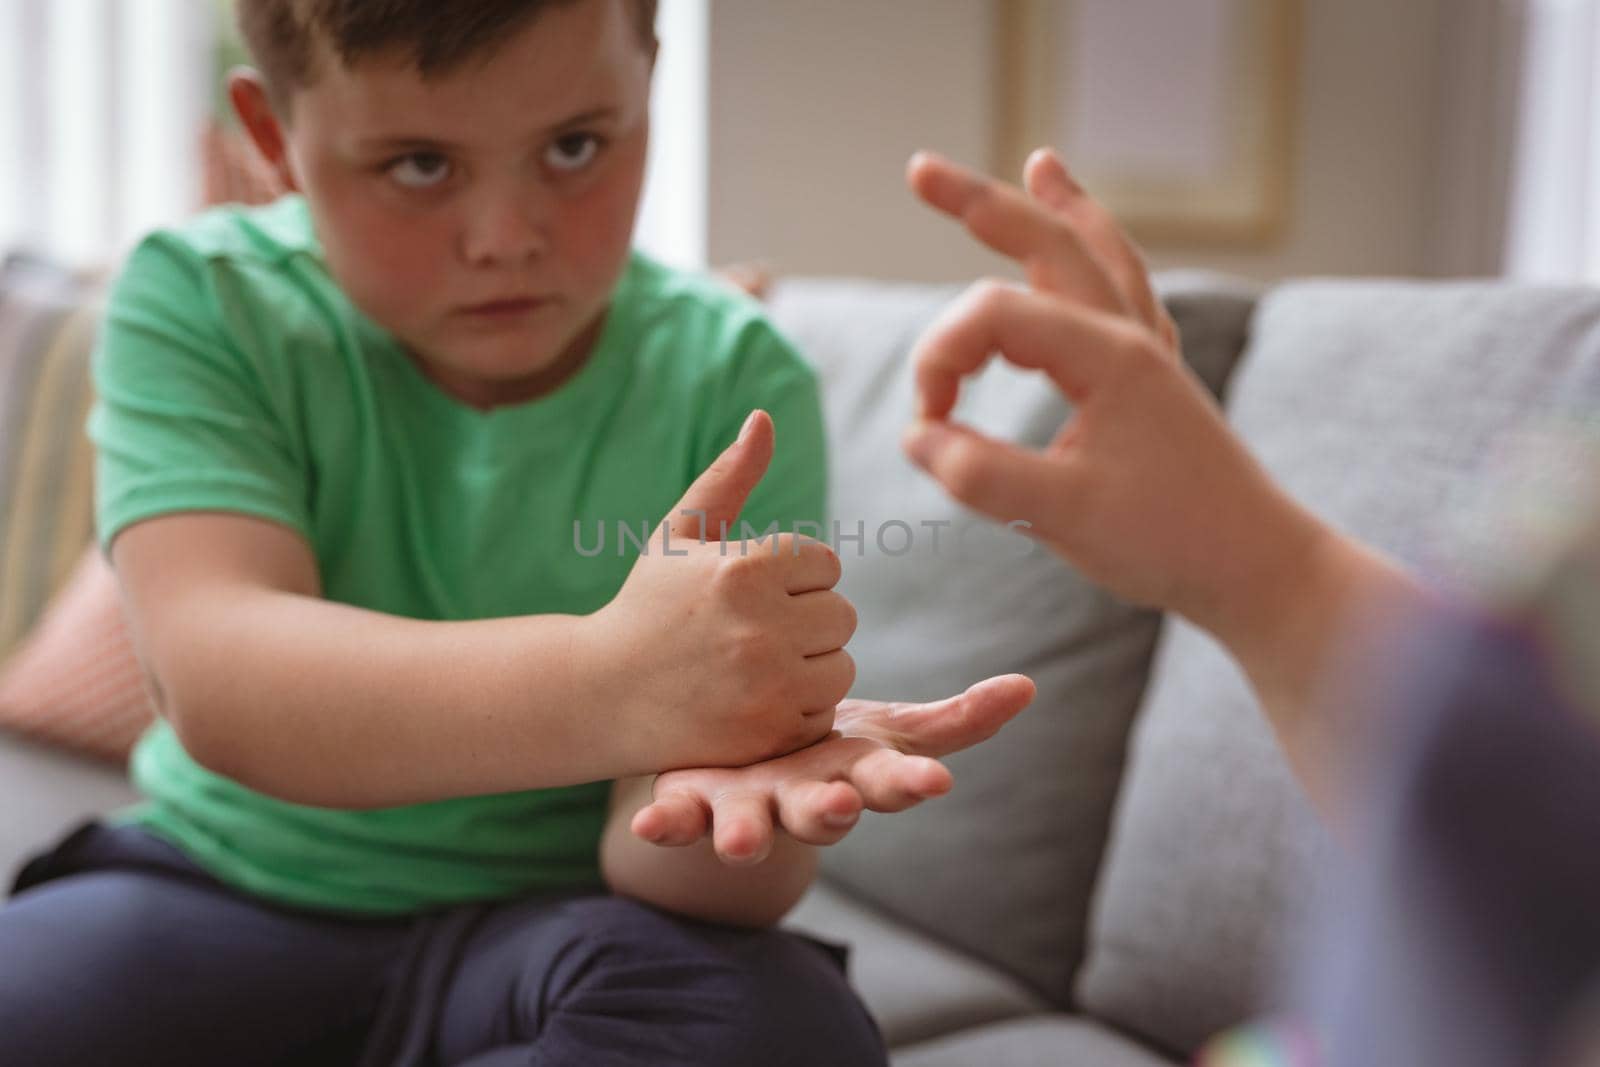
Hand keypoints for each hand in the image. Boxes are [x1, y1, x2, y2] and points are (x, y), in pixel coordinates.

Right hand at [593, 410, 856, 772]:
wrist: (600, 696)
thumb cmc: (646, 607)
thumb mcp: (679, 536)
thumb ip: (728, 477)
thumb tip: (764, 417)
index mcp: (743, 569)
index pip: (824, 564)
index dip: (793, 579)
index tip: (752, 595)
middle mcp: (759, 625)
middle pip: (841, 615)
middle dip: (806, 622)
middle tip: (755, 634)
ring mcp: (765, 685)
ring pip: (840, 666)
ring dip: (809, 668)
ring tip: (756, 668)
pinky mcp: (768, 733)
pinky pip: (823, 712)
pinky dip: (798, 710)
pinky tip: (753, 703)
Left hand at [630, 673, 1035, 864]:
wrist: (742, 763)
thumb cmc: (826, 750)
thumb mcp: (888, 733)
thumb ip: (954, 722)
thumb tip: (1028, 687)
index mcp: (851, 776)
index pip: (887, 783)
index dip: (906, 787)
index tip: (934, 787)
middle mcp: (800, 800)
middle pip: (820, 814)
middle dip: (828, 814)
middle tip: (837, 806)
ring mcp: (747, 806)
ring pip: (751, 824)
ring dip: (748, 833)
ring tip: (741, 839)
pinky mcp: (693, 803)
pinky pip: (679, 819)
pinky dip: (668, 824)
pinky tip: (652, 823)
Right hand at [899, 148, 1322, 636]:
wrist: (1260, 571)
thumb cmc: (1169, 541)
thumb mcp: (1061, 517)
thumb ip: (978, 474)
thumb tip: (918, 437)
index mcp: (1106, 356)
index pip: (990, 315)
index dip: (938, 360)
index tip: (926, 429)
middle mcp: (1129, 338)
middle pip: (1048, 243)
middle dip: (981, 203)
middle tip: (918, 171)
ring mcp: (1150, 355)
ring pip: (1101, 256)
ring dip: (1064, 209)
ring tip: (1042, 163)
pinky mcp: (1159, 383)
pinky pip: (1131, 294)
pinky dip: (1107, 257)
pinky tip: (1100, 254)